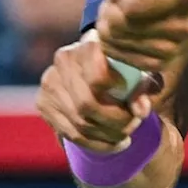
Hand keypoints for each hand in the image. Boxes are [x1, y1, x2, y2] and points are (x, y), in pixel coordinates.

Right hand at [36, 29, 161, 153]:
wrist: (97, 66)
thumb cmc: (125, 68)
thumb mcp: (141, 73)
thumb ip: (144, 88)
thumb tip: (142, 111)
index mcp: (91, 43)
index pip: (98, 77)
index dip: (118, 99)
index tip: (137, 109)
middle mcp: (65, 59)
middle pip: (87, 104)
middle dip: (115, 123)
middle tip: (133, 126)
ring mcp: (50, 80)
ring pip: (79, 123)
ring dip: (106, 136)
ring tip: (125, 136)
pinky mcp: (43, 102)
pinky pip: (70, 133)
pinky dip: (94, 144)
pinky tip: (112, 143)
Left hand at [94, 0, 187, 74]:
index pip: (133, 3)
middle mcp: (184, 28)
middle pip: (119, 23)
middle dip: (111, 6)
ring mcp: (172, 52)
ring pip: (113, 39)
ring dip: (109, 21)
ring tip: (123, 11)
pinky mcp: (159, 66)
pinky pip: (115, 54)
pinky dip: (113, 39)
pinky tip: (125, 28)